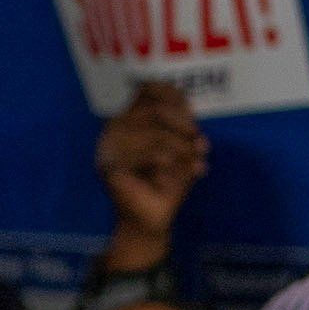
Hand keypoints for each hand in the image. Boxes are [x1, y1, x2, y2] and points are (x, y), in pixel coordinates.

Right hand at [95, 83, 209, 274]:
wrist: (151, 220)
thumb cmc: (165, 183)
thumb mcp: (180, 149)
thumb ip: (184, 128)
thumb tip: (192, 113)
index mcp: (129, 118)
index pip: (148, 89)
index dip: (175, 97)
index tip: (195, 117)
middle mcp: (114, 127)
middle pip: (155, 110)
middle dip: (184, 127)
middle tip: (200, 145)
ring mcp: (108, 146)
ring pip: (155, 133)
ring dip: (183, 149)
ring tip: (197, 163)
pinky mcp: (110, 165)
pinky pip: (151, 155)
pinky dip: (175, 163)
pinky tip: (189, 173)